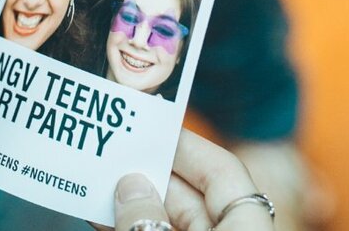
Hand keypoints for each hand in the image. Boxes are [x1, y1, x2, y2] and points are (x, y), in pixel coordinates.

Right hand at [102, 130, 274, 230]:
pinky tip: (109, 220)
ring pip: (175, 222)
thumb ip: (148, 218)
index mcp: (248, 227)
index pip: (224, 172)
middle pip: (194, 197)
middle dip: (150, 176)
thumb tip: (130, 185)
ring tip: (100, 187)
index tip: (148, 128)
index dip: (185, 146)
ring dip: (137, 205)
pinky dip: (139, 229)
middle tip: (111, 157)